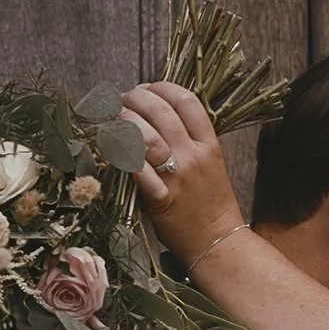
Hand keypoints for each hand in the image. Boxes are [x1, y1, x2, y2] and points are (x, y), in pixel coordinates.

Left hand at [119, 82, 245, 264]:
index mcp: (210, 145)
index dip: (162, 87)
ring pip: (146, 136)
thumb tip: (159, 113)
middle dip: (135, 98)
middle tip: (122, 100)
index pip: (187, 101)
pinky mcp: (161, 198)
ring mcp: (178, 177)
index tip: (147, 88)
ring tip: (113, 119)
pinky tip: (111, 147)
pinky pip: (136, 169)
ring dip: (123, 121)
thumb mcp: (211, 163)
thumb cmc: (211, 203)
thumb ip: (190, 138)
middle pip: (161, 112)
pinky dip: (120, 155)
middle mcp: (195, 156)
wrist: (218, 242)